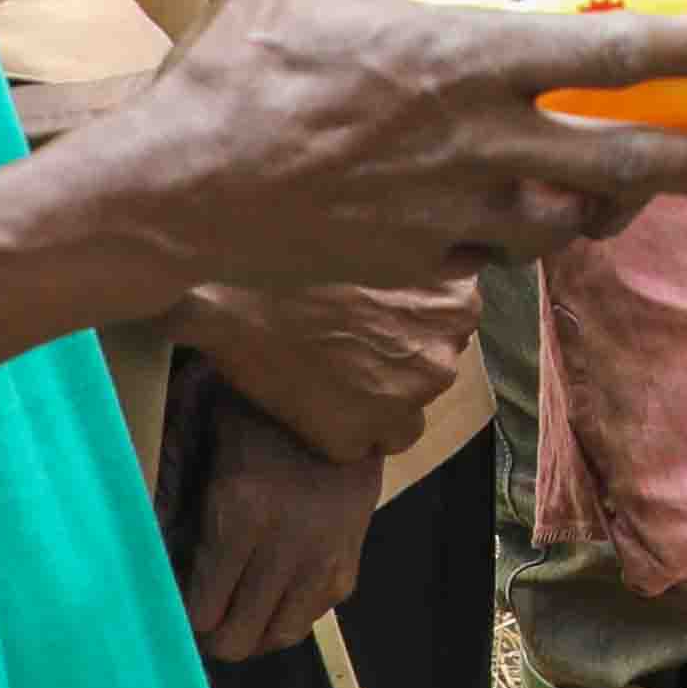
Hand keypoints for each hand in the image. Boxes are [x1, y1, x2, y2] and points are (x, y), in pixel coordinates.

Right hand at [98, 0, 686, 296]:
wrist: (180, 189)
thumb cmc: (241, 67)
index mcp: (468, 61)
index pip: (611, 52)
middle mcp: (484, 146)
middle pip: (628, 163)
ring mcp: (458, 214)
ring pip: (573, 220)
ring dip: (617, 204)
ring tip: (641, 186)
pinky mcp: (423, 260)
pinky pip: (505, 254)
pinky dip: (535, 237)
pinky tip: (536, 219)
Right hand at [169, 275, 485, 462]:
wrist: (229, 287)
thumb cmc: (299, 248)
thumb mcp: (390, 242)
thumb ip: (422, 268)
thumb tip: (436, 275)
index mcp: (457, 300)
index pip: (454, 325)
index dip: (413, 321)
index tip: (378, 312)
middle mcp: (444, 353)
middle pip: (431, 370)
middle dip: (398, 361)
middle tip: (347, 343)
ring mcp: (403, 401)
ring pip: (404, 417)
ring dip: (375, 403)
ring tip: (326, 374)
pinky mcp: (357, 437)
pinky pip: (361, 446)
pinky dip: (340, 431)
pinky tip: (308, 399)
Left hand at [176, 385, 385, 659]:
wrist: (350, 391)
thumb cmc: (259, 404)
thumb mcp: (200, 426)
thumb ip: (168, 485)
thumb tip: (145, 539)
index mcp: (241, 514)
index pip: (203, 610)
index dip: (181, 613)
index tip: (171, 595)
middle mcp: (285, 547)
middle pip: (237, 637)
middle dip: (211, 632)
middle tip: (197, 609)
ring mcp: (324, 559)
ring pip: (279, 636)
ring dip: (251, 630)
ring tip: (232, 609)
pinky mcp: (349, 561)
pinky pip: (313, 616)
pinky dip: (287, 614)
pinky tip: (270, 591)